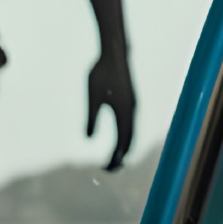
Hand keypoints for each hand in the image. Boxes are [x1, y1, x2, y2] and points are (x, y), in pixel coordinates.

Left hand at [87, 54, 135, 172]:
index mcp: (124, 114)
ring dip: (124, 147)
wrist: (114, 53)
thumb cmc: (101, 73)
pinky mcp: (131, 101)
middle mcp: (132, 112)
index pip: (121, 143)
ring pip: (131, 133)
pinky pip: (130, 124)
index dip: (114, 157)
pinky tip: (119, 138)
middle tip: (110, 169)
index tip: (106, 168)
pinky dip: (125, 136)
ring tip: (116, 158)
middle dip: (120, 156)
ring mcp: (133, 106)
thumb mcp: (93, 97)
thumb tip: (89, 138)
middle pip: (129, 141)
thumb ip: (91, 118)